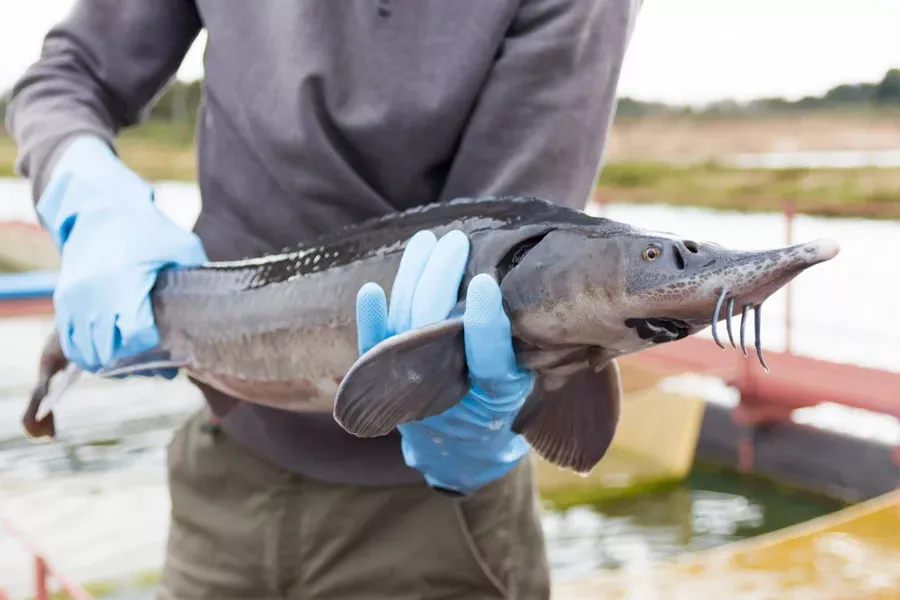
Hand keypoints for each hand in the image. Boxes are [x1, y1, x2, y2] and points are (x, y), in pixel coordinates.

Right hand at [36, 135, 207, 375]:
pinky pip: (71, 343)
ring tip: (137, 358)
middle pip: (110, 352)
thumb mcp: (181, 246)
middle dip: (135, 363)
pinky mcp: (64, 302)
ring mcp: (75, 299)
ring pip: (88, 353)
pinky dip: (90, 354)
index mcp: (126, 282)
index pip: (135, 336)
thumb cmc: (146, 229)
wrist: (98, 209)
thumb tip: (217, 305)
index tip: (169, 348)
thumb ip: (196, 275)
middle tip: (158, 363)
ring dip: (112, 364)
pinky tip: (113, 352)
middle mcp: (95, 294)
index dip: (153, 349)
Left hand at [355, 230, 533, 495]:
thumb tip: (529, 285)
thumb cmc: (503, 404)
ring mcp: (412, 385)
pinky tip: (370, 290)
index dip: (486, 321)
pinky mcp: (385, 379)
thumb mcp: (527, 380)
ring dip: (413, 278)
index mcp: (495, 392)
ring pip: (406, 324)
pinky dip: (370, 319)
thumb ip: (526, 345)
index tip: (487, 281)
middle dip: (442, 278)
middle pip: (437, 328)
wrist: (462, 451)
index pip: (488, 355)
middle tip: (456, 241)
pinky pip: (374, 347)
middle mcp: (450, 389)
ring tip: (427, 241)